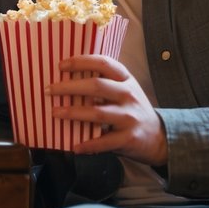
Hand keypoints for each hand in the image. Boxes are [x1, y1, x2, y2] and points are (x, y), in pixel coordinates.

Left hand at [48, 55, 167, 165]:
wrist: (159, 137)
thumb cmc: (132, 110)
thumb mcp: (125, 91)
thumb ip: (104, 84)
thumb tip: (67, 80)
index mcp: (126, 80)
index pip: (104, 63)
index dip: (81, 61)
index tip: (61, 65)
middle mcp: (129, 95)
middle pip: (96, 86)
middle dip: (69, 87)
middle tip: (50, 90)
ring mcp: (129, 117)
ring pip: (97, 113)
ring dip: (73, 113)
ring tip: (55, 113)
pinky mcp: (129, 138)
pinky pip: (104, 142)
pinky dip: (87, 144)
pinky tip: (74, 146)